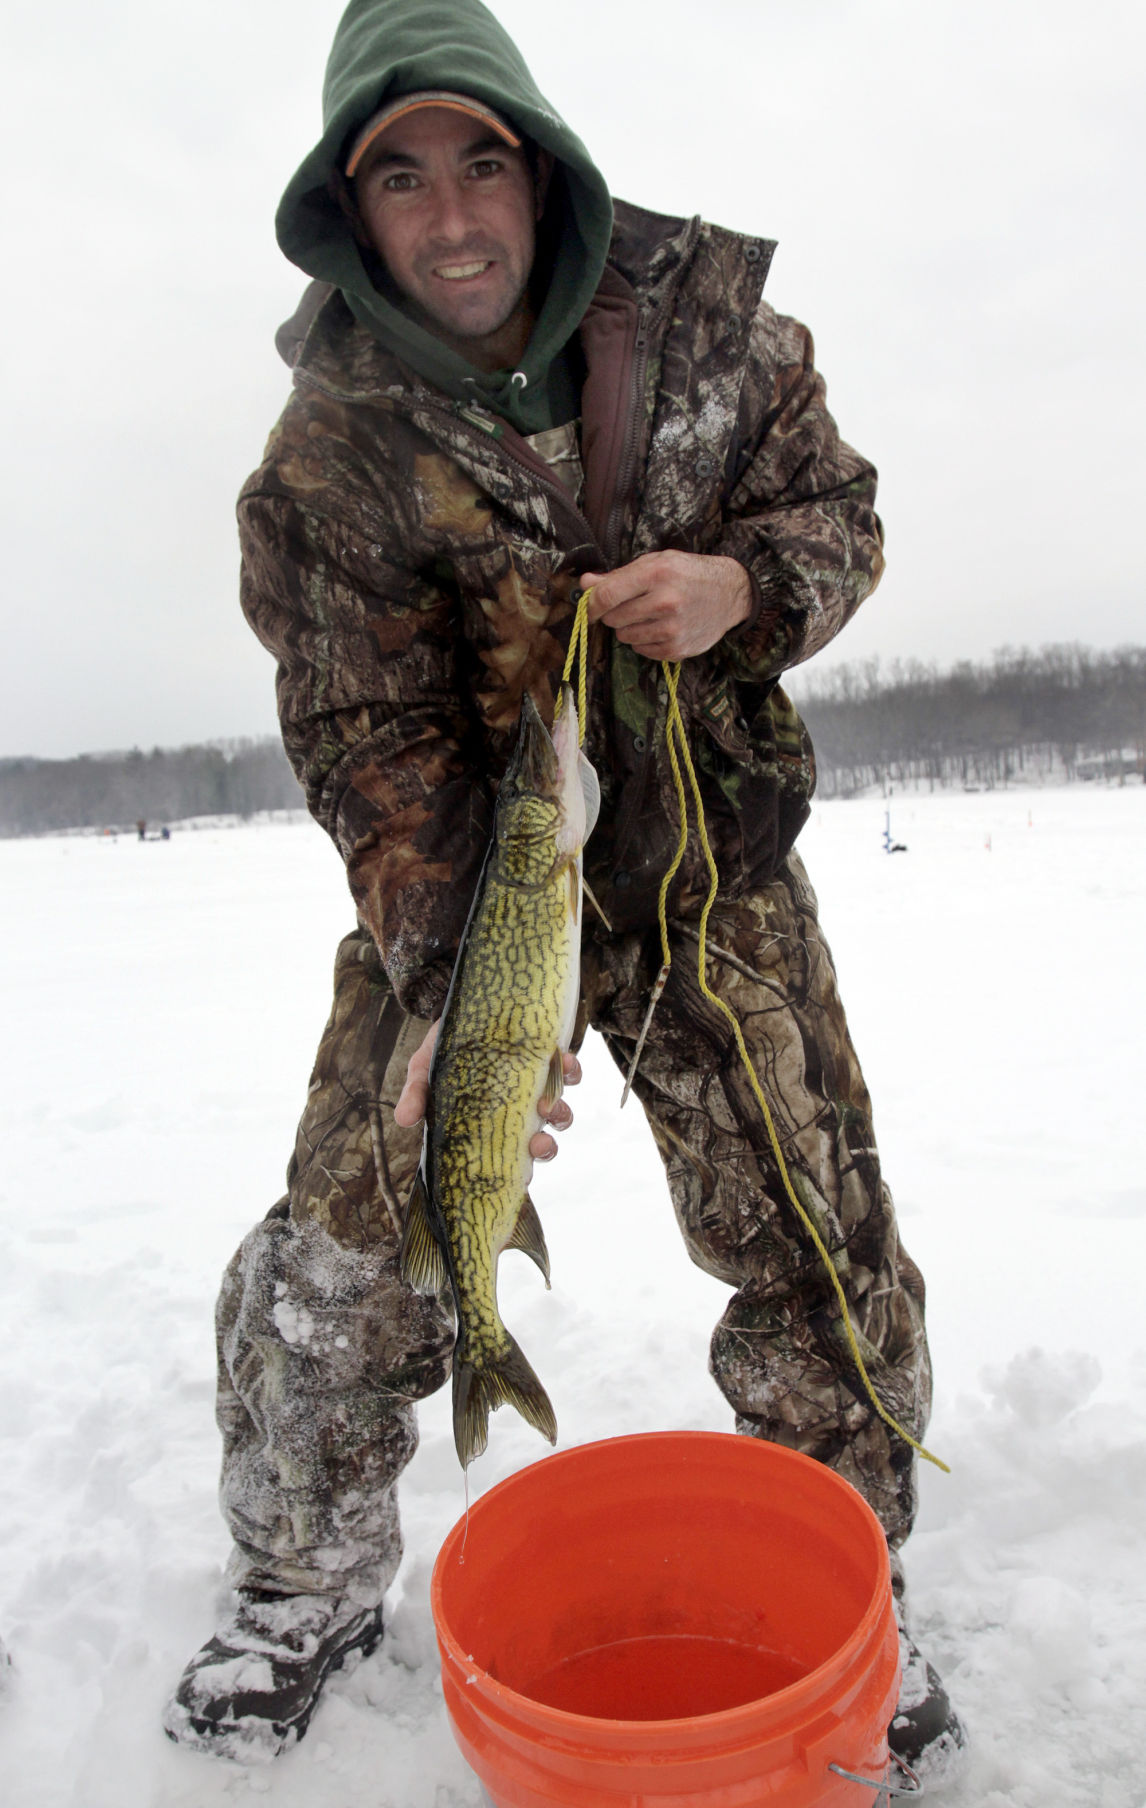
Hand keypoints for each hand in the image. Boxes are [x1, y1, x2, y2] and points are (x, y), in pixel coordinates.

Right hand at [394, 1019, 581, 1160]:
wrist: (466, 1006)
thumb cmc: (444, 1046)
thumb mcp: (424, 1069)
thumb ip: (416, 1093)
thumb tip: (402, 1120)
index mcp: (489, 1124)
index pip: (507, 1158)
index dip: (518, 1172)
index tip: (519, 1179)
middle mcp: (518, 1113)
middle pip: (540, 1144)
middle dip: (543, 1150)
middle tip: (537, 1144)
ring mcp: (538, 1089)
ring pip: (559, 1113)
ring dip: (559, 1113)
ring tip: (547, 1104)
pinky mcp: (552, 1061)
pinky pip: (570, 1074)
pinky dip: (570, 1072)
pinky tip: (563, 1062)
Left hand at [581, 551, 751, 660]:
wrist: (729, 594)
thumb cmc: (689, 574)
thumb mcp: (656, 563)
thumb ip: (618, 575)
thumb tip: (585, 583)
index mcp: (656, 574)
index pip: (607, 595)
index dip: (590, 603)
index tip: (588, 607)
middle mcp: (665, 603)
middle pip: (613, 618)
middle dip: (614, 613)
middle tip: (632, 604)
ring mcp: (672, 629)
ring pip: (624, 636)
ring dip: (629, 627)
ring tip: (649, 614)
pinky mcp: (676, 650)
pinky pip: (641, 650)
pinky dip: (644, 641)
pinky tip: (661, 627)